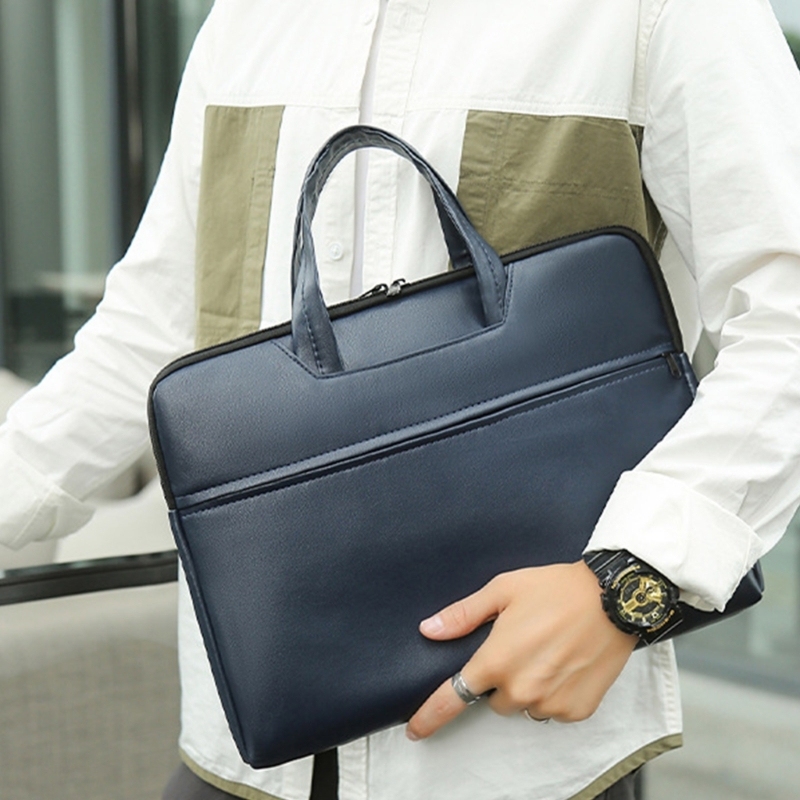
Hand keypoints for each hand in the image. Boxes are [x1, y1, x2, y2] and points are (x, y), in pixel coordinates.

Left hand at [405, 561, 636, 739]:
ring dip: (528, 687)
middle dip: (500, 678)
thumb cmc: (556, 589)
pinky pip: (553, 709)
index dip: (430, 716)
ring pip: (524, 705)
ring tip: (547, 651)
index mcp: (496, 660)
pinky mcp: (577, 710)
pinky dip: (554, 692)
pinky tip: (567, 663)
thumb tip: (429, 630)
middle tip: (520, 646)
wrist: (614, 599)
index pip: (454, 698)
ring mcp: (550, 703)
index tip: (416, 730)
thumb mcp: (502, 590)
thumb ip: (463, 615)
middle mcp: (521, 689)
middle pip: (495, 699)